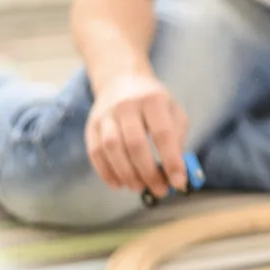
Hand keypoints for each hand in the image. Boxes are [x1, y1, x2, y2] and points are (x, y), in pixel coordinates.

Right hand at [85, 73, 188, 196]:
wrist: (121, 80)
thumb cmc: (153, 102)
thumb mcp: (173, 111)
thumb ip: (177, 139)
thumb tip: (177, 172)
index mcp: (152, 99)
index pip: (163, 134)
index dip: (171, 161)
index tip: (178, 182)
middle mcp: (126, 105)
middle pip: (135, 144)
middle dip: (149, 172)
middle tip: (160, 190)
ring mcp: (105, 115)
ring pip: (112, 149)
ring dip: (127, 174)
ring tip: (140, 187)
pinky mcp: (91, 126)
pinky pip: (95, 153)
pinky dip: (107, 173)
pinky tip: (120, 184)